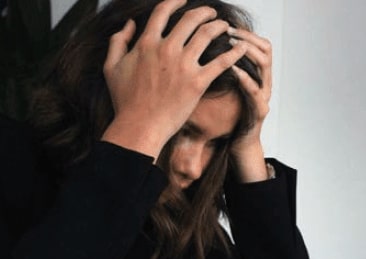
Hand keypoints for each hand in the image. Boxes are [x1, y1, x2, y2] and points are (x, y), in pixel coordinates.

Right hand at [101, 0, 246, 159]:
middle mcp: (167, 49)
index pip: (164, 11)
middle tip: (212, 13)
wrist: (139, 126)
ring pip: (207, 35)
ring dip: (220, 26)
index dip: (176, 1)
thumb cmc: (125, 101)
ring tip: (226, 26)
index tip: (184, 0)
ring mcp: (183, 65)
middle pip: (191, 19)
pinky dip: (234, 53)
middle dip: (205, 12)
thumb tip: (129, 24)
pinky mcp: (198, 83)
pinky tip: (242, 48)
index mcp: (146, 43)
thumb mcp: (111, 67)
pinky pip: (221, 62)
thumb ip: (118, 41)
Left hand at [227, 27, 272, 181]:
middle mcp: (265, 82)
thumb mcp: (227, 87)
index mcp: (258, 75)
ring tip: (231, 46)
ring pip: (265, 65)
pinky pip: (255, 91)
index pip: (261, 44)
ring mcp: (265, 96)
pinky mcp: (260, 111)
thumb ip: (223, 69)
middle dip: (247, 38)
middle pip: (266, 50)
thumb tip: (205, 48)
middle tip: (229, 32)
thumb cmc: (230, 114)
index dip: (247, 33)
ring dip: (248, 52)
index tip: (228, 27)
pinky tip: (233, 70)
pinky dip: (245, 78)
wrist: (238, 143)